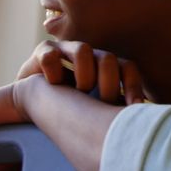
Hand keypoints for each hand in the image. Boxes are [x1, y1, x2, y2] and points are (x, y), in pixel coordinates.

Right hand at [17, 40, 147, 104]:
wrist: (31, 101)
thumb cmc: (68, 107)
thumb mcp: (96, 110)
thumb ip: (115, 111)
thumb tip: (140, 120)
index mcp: (105, 68)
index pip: (127, 68)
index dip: (133, 85)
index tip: (134, 107)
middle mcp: (89, 56)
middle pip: (107, 59)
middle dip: (108, 84)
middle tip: (104, 102)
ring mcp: (66, 50)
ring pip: (83, 50)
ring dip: (83, 76)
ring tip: (79, 93)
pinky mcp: (43, 51)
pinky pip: (50, 55)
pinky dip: (53, 72)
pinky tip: (54, 85)